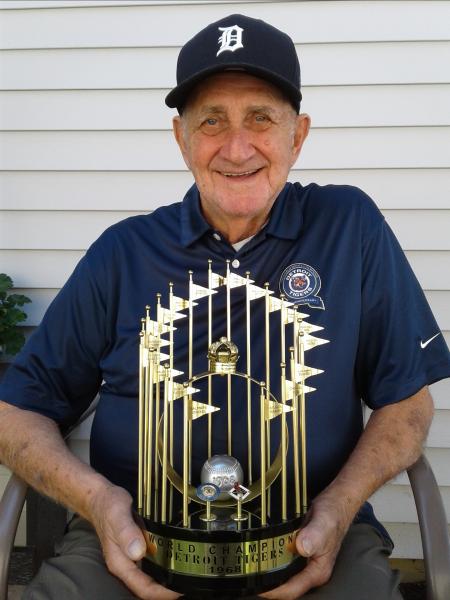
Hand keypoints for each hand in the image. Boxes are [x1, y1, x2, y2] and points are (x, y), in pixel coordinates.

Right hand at [88, 483, 180, 598]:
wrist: (101, 498)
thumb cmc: (107, 506)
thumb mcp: (117, 514)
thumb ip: (126, 532)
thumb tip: (138, 552)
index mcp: (120, 563)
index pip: (142, 588)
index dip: (161, 593)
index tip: (179, 590)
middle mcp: (126, 563)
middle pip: (148, 586)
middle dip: (167, 588)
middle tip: (187, 581)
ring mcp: (131, 557)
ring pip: (151, 575)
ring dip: (167, 577)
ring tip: (186, 573)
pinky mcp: (137, 548)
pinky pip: (152, 561)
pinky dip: (164, 563)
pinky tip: (175, 557)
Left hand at [259, 492, 351, 598]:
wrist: (336, 503)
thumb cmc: (333, 513)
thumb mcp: (323, 523)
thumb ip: (313, 536)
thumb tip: (301, 547)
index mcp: (318, 570)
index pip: (292, 590)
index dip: (274, 591)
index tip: (258, 586)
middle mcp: (311, 569)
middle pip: (286, 585)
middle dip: (268, 583)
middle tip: (250, 574)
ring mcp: (305, 561)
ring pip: (284, 573)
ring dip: (270, 571)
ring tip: (253, 565)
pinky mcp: (300, 551)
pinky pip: (284, 560)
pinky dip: (274, 558)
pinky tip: (264, 551)